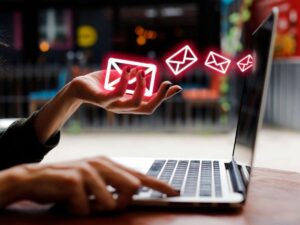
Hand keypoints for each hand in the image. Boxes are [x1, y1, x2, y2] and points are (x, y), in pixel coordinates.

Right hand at [0, 156, 177, 214]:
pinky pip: (86, 208)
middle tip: (99, 203)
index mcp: (108, 163)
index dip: (158, 184)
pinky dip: (77, 211)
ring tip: (79, 200)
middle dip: (119, 203)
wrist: (34, 179)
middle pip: (131, 189)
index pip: (139, 175)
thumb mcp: (93, 181)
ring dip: (94, 208)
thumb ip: (113, 184)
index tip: (174, 192)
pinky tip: (67, 201)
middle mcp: (102, 163)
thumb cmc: (67, 183)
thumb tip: (134, 191)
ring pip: (109, 203)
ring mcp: (88, 170)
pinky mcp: (74, 180)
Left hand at [70, 68, 181, 113]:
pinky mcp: (102, 100)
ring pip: (135, 104)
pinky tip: (127, 70)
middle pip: (148, 109)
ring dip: (142, 87)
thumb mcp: (124, 80)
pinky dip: (125, 81)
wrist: (80, 86)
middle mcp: (124, 107)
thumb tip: (148, 73)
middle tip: (166, 83)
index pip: (151, 104)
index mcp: (130, 103)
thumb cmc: (103, 83)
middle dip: (160, 97)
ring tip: (140, 72)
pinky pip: (117, 94)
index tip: (177, 87)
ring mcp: (113, 105)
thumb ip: (136, 80)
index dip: (165, 98)